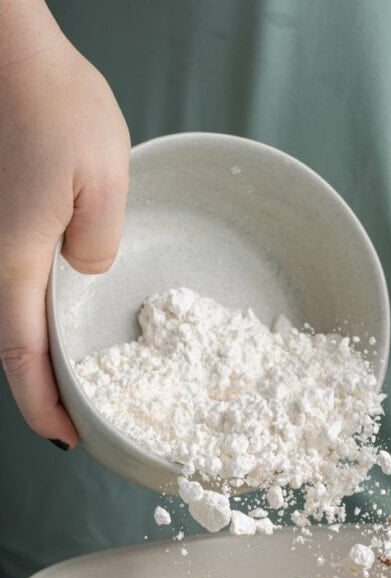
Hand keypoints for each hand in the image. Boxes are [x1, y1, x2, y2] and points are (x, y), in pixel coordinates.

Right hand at [0, 11, 129, 447]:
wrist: (5, 47)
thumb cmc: (50, 101)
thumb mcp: (101, 177)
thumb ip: (98, 240)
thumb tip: (85, 271)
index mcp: (16, 261)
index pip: (24, 358)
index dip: (44, 405)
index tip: (67, 437)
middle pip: (15, 347)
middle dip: (44, 393)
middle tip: (75, 423)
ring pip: (14, 319)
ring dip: (40, 359)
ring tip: (73, 385)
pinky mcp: (6, 221)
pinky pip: (18, 286)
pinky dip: (37, 319)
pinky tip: (61, 319)